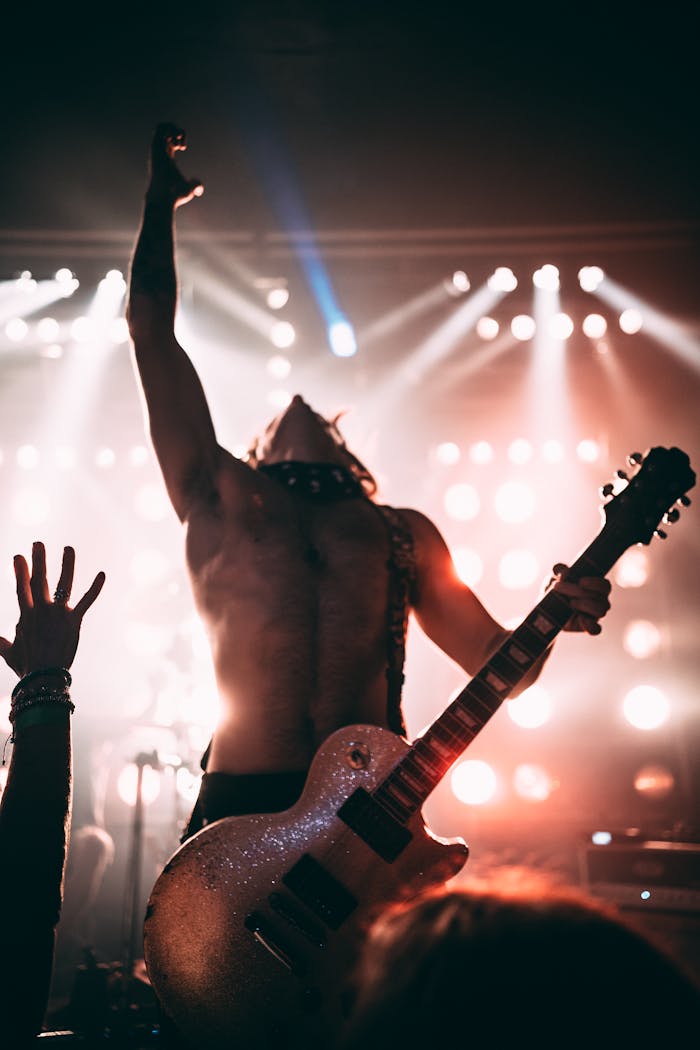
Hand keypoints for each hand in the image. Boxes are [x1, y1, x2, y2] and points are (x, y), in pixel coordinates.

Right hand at [0, 542, 104, 677]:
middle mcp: (40, 610)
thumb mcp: (9, 653)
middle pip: (39, 580)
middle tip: (38, 543)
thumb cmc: (26, 667)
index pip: (21, 588)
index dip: (20, 571)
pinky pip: (86, 601)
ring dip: (67, 565)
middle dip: (39, 560)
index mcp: (25, 615)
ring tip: (69, 548)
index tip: (18, 556)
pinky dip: (95, 588)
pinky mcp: (74, 620)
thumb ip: (2, 643)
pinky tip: (103, 574)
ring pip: (63, 584)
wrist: (43, 677)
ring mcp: (58, 614)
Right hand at [147, 122, 203, 207]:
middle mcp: (161, 152)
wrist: (164, 197)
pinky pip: (159, 128)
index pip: (169, 141)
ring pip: (161, 126)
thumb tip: (199, 189)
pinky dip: (170, 128)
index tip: (183, 147)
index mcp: (167, 159)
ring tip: (178, 139)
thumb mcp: (189, 190)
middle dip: (176, 130)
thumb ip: (194, 186)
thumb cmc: (175, 196)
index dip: (178, 138)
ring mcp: (158, 149)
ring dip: (173, 127)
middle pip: (165, 131)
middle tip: (181, 143)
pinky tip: (176, 140)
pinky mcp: (156, 148)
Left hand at [547, 563, 610, 635]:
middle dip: (579, 591)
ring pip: (601, 610)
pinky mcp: (587, 627)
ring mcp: (595, 615)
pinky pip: (596, 629)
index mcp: (595, 588)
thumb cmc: (555, 591)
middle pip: (601, 597)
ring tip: (570, 603)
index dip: (595, 583)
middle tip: (559, 587)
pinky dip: (590, 625)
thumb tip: (565, 571)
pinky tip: (581, 619)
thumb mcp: (553, 579)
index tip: (580, 581)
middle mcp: (599, 601)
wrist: (546, 611)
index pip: (605, 585)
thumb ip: (558, 571)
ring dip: (584, 604)